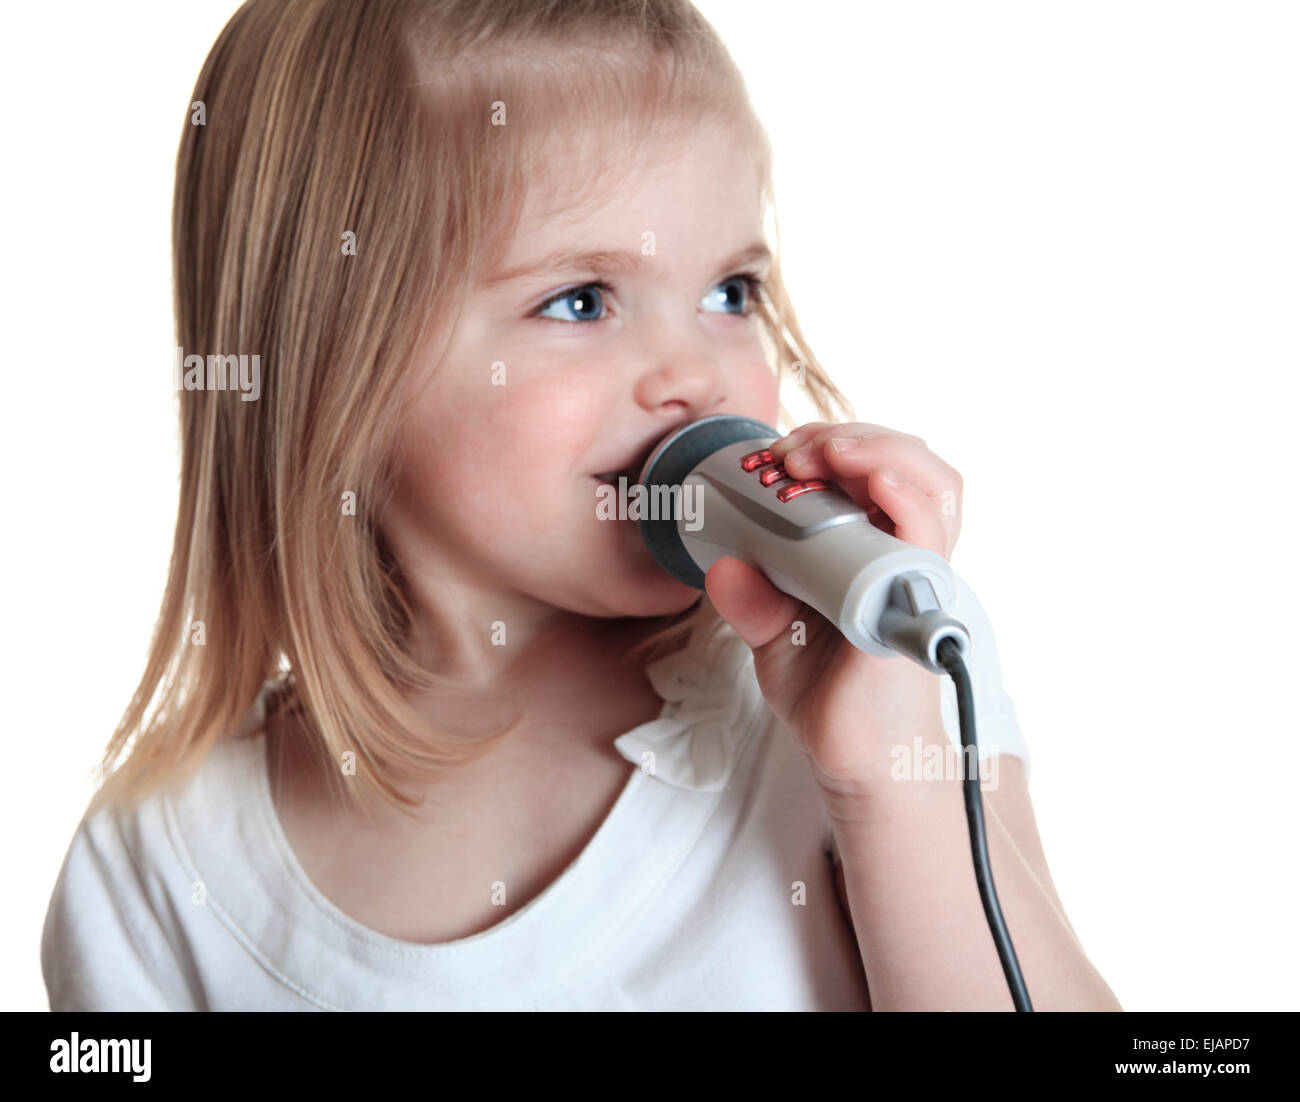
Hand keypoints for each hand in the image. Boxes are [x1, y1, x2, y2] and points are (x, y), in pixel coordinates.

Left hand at [704, 421, 964, 812]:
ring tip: (822, 453)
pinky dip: (905, 493)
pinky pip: (929, 534)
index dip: (831, 446)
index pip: (875, 470)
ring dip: (873, 450)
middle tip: (790, 451)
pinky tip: (872, 475)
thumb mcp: (774, 636)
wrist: (852, 760)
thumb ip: (751, 599)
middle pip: (906, 462)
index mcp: (873, 549)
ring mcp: (915, 575)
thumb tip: (723, 566)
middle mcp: (903, 554)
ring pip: (931, 482)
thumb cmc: (826, 695)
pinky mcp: (917, 603)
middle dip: (845, 438)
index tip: (775, 455)